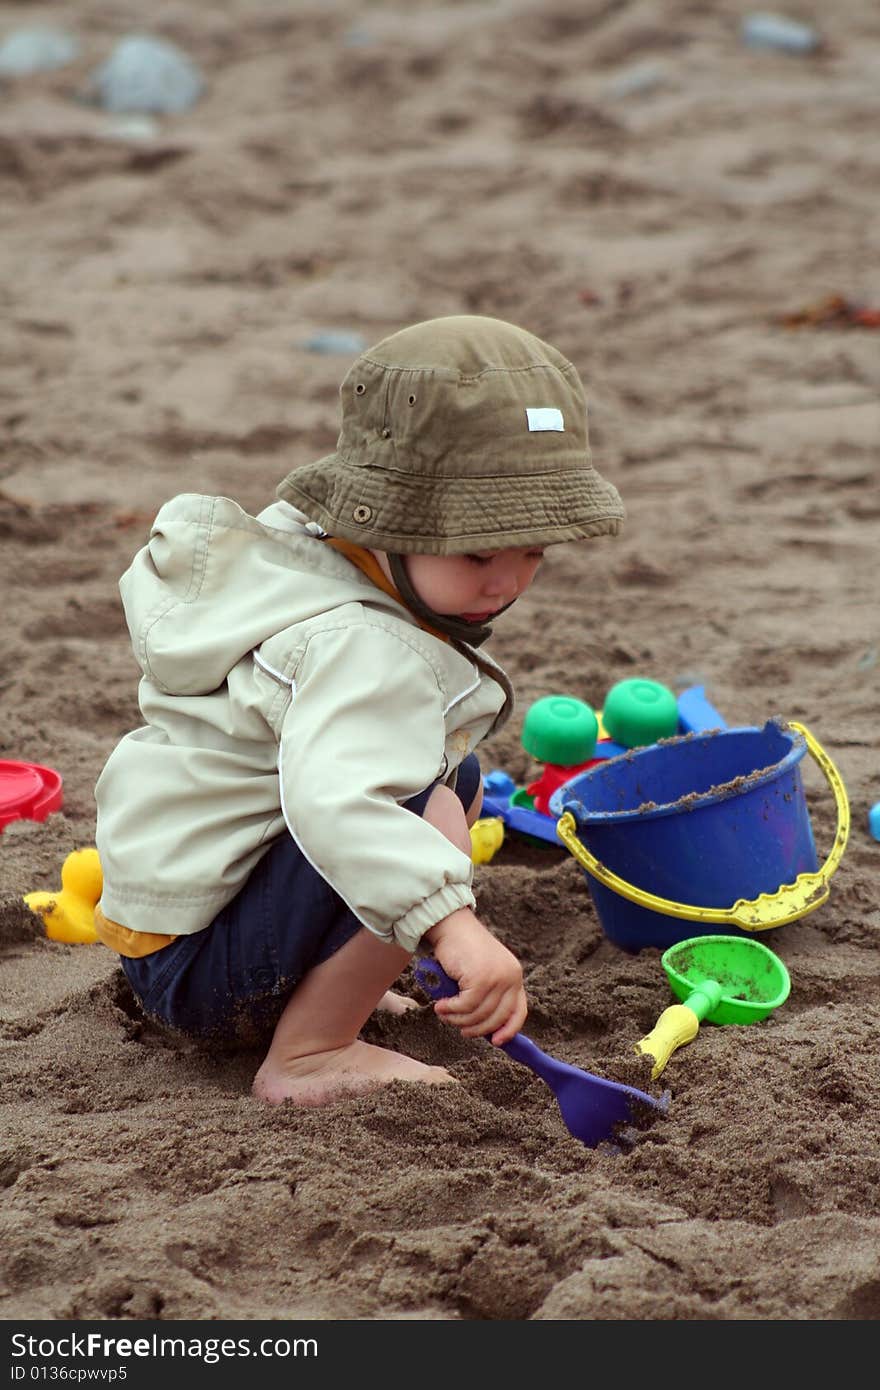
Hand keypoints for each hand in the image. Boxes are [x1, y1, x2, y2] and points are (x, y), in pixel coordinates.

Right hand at [424, 908, 526, 1045]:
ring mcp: (497, 978)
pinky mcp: (481, 978)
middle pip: (497, 1018)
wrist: (451, 925)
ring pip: (479, 1015)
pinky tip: (441, 1005)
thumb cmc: (462, 950)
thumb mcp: (482, 972)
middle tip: (459, 1027)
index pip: (519, 1011)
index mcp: (514, 976)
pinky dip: (451, 1010)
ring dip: (458, 1019)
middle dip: (476, 1028)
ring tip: (444, 1013)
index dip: (508, 1030)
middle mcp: (510, 977)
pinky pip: (466, 1006)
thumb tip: (484, 1027)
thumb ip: (488, 995)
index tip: (496, 1042)